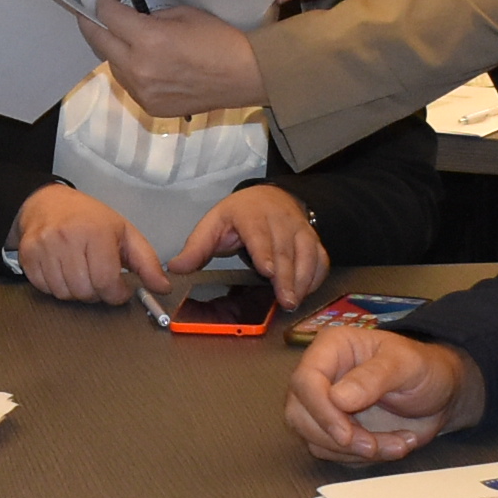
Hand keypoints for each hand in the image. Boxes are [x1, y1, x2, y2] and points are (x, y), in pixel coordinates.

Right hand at [11, 182, 148, 306]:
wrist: (47, 203)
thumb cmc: (90, 219)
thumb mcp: (124, 233)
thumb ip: (147, 262)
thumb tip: (163, 287)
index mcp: (96, 232)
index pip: (106, 281)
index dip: (117, 294)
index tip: (119, 289)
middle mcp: (67, 238)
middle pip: (85, 291)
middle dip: (97, 293)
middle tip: (99, 279)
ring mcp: (44, 247)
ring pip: (64, 294)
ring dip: (77, 292)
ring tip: (82, 274)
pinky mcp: (27, 256)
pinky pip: (45, 289)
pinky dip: (57, 288)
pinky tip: (63, 272)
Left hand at [78, 0, 268, 117]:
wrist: (244, 76)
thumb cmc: (219, 39)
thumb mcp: (183, 14)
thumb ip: (151, 17)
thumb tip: (133, 19)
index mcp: (148, 40)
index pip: (108, 16)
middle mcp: (138, 68)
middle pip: (98, 42)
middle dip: (93, 23)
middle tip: (95, 12)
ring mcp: (142, 92)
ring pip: (111, 65)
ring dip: (112, 48)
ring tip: (123, 38)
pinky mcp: (150, 107)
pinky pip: (128, 84)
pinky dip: (129, 70)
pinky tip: (142, 62)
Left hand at [170, 183, 324, 307]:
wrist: (270, 197)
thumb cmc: (240, 215)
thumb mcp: (213, 224)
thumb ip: (196, 248)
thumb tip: (176, 267)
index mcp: (251, 214)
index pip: (259, 233)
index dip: (264, 251)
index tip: (266, 270)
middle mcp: (280, 220)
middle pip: (285, 249)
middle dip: (286, 276)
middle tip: (284, 300)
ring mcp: (299, 229)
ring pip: (307, 254)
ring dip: (303, 279)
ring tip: (295, 301)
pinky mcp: (313, 240)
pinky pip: (321, 258)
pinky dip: (317, 276)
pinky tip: (307, 292)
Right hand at [285, 327, 483, 462]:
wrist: (441, 395)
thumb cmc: (424, 369)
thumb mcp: (407, 365)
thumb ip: (374, 377)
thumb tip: (338, 398)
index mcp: (332, 349)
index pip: (305, 380)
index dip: (320, 410)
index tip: (345, 434)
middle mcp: (322, 377)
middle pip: (300, 415)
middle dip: (337, 438)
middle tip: (374, 445)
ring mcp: (326, 407)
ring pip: (316, 440)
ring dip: (356, 452)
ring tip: (397, 443)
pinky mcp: (335, 432)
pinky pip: (334, 454)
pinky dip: (363, 458)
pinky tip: (392, 445)